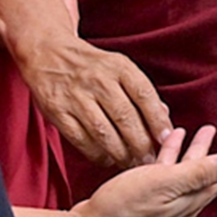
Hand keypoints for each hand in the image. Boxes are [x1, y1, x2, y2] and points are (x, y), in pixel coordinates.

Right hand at [13, 35, 171, 168]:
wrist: (48, 53)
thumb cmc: (93, 66)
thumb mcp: (120, 67)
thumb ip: (141, 91)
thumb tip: (164, 116)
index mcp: (119, 67)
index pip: (144, 95)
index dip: (157, 119)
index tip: (167, 138)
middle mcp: (99, 81)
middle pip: (125, 117)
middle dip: (141, 143)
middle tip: (150, 159)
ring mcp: (76, 97)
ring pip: (103, 132)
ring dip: (120, 153)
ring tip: (131, 163)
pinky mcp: (57, 111)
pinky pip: (80, 139)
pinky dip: (96, 154)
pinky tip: (107, 159)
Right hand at [67, 125, 216, 216]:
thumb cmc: (124, 208)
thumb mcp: (166, 184)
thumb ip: (201, 172)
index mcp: (189, 201)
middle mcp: (179, 207)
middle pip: (203, 175)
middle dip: (213, 154)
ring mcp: (160, 207)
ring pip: (183, 175)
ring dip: (190, 153)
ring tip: (195, 132)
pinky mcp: (142, 204)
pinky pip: (163, 177)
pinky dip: (167, 159)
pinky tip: (162, 148)